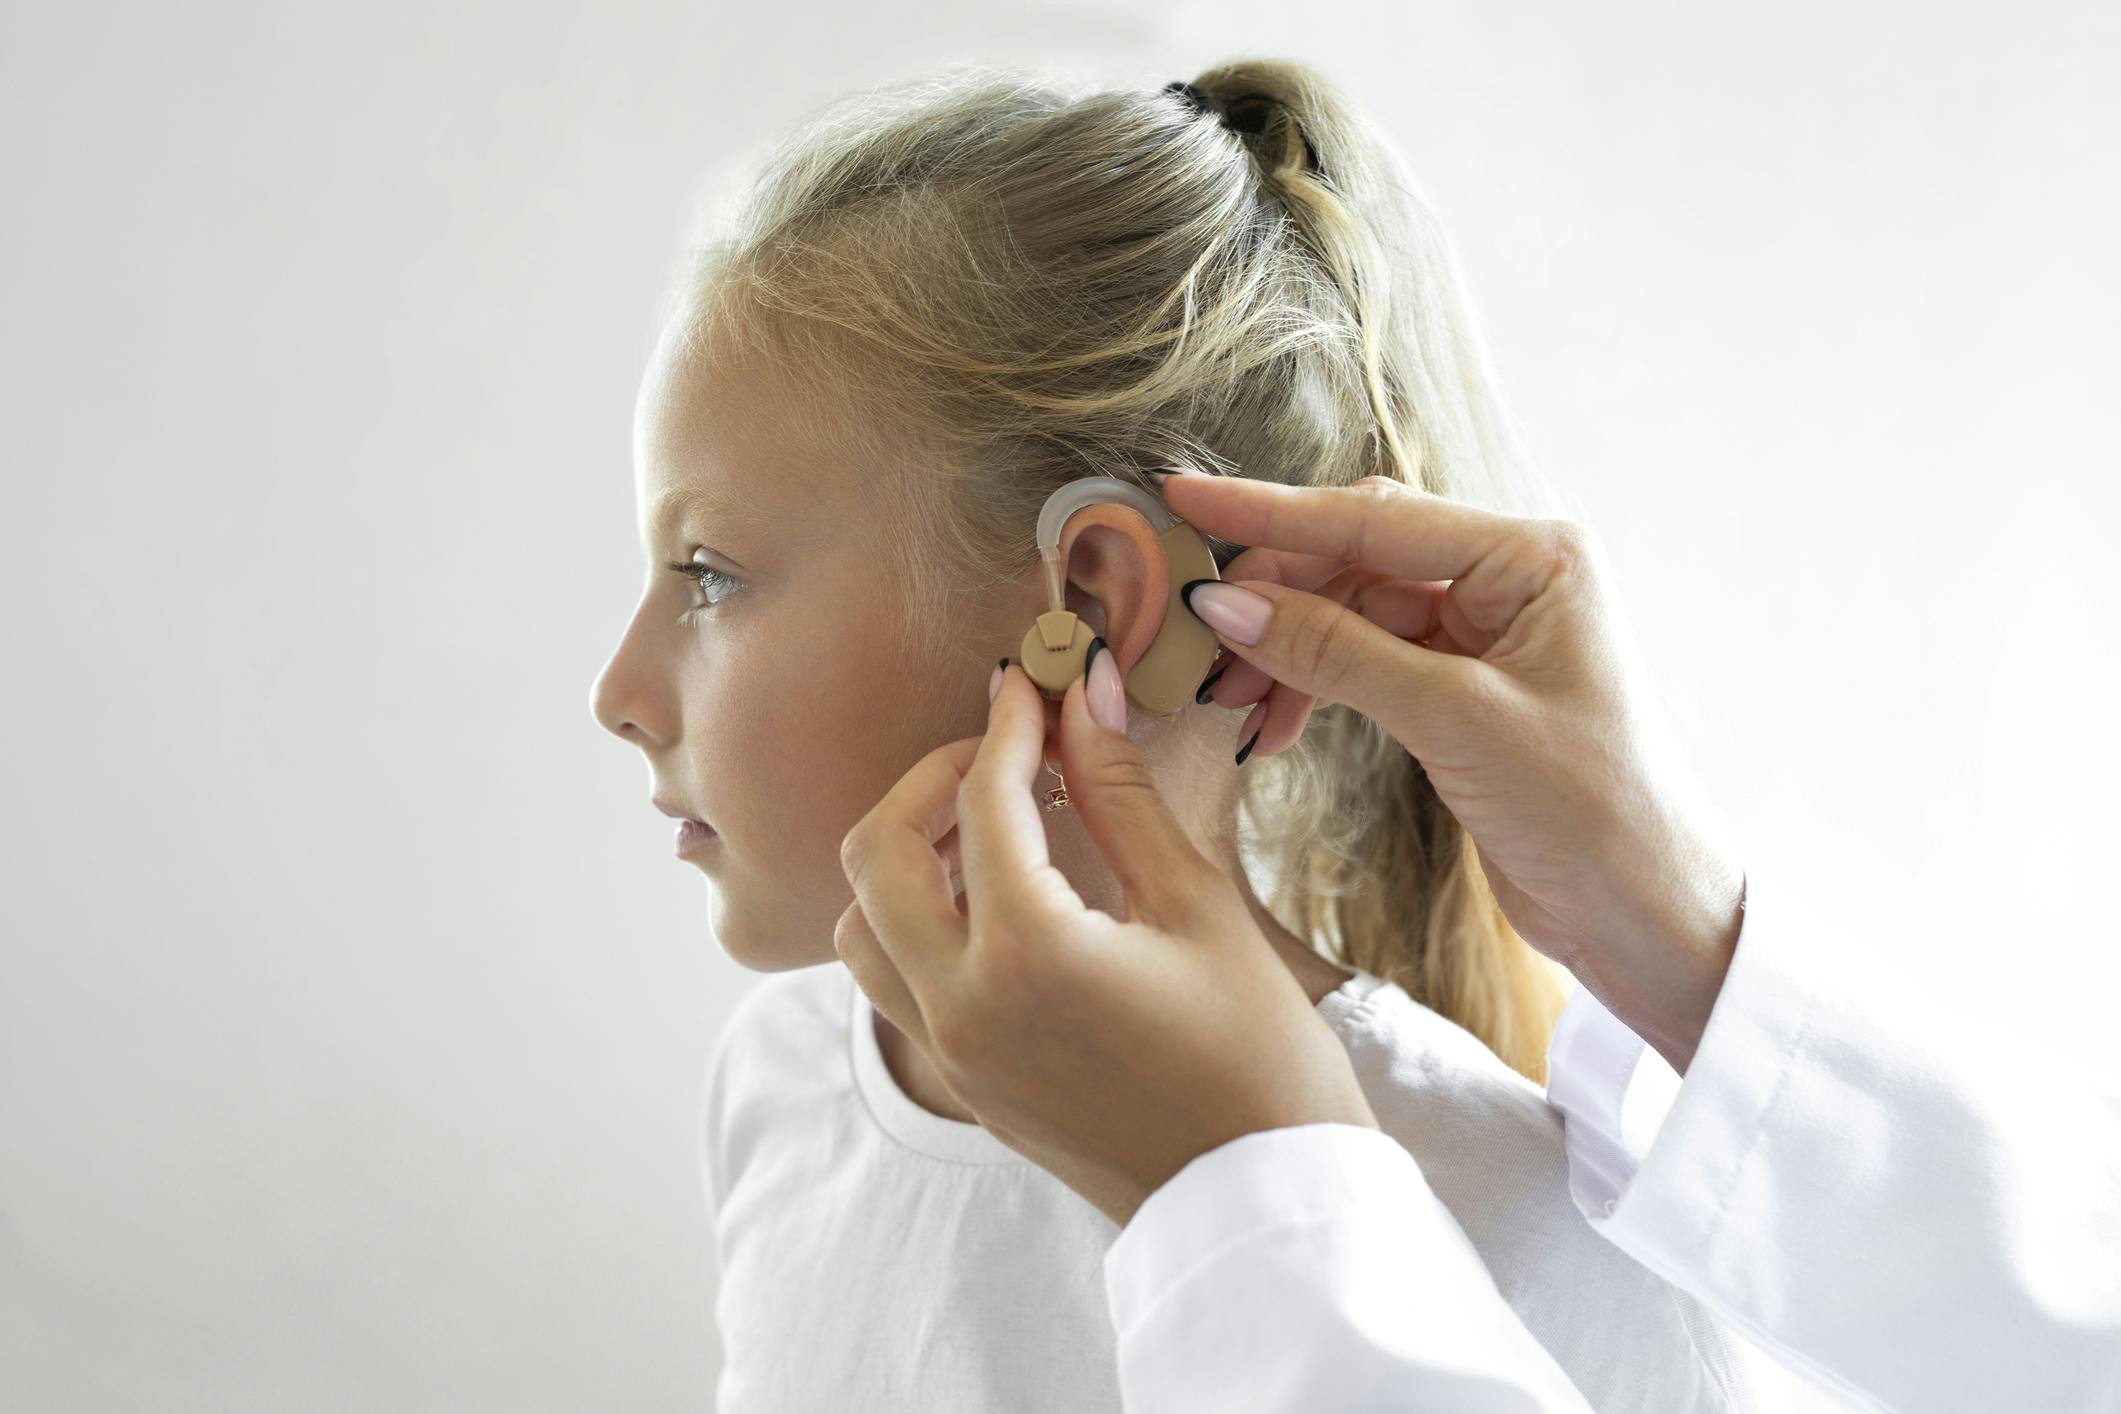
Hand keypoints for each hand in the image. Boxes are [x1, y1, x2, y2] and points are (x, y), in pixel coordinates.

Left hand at [834, 662, 1378, 1226]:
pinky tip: (990, 898)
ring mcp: (952, 1055)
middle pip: (876, 854)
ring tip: (990, 826)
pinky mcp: (965, 1086)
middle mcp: (962, 1007)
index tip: (1037, 681)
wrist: (1263, 1203)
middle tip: (1002, 751)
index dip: (1009, 723)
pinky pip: (891, 983)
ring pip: (861, 925)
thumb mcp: (1200, 908)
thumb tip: (1083, 697)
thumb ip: (1122, 795)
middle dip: (931, 780)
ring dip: (905, 857)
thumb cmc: (1260, 1058)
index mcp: (1028, 955)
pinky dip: (912, 922)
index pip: (984, 800)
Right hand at [1166, 471, 1744, 1070]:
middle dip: (1272, 595)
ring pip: (1352, 613)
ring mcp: (1485, 634)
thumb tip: (1227, 605)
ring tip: (1225, 697)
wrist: (1648, 914)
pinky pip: (1364, 662)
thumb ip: (1337, 655)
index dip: (1270, 512)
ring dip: (1284, 649)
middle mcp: (1511, 580)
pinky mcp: (1463, 689)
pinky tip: (1271, 725)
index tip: (1184, 501)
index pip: (1375, 517)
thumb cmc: (1590, 810)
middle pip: (1356, 558)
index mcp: (1533, 558)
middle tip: (1192, 632)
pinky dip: (1313, 686)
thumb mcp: (1456, 721)